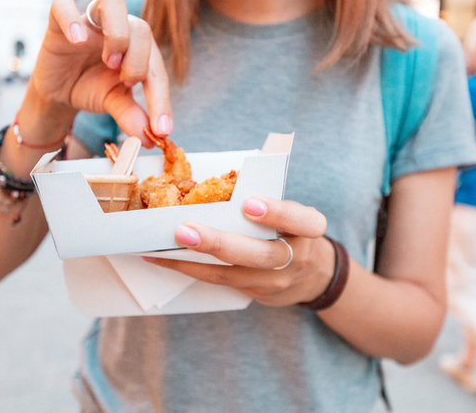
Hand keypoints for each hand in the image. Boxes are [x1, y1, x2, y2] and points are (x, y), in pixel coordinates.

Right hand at [29, 0, 171, 146]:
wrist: (58, 92)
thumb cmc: (91, 88)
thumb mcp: (113, 104)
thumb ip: (132, 116)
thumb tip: (150, 137)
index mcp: (138, 48)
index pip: (156, 66)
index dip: (161, 98)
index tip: (161, 129)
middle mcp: (119, 28)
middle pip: (140, 28)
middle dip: (139, 60)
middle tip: (127, 82)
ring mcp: (90, 22)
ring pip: (112, 2)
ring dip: (117, 34)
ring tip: (110, 61)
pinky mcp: (58, 23)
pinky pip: (63, 5)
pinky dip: (71, 20)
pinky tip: (77, 40)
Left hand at [144, 197, 334, 306]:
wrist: (312, 275)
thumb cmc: (291, 230)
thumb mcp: (291, 212)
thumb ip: (267, 198)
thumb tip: (218, 183)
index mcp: (308, 228)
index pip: (300, 220)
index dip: (277, 213)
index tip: (248, 203)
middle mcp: (295, 257)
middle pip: (261, 254)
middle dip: (220, 243)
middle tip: (186, 230)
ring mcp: (275, 280)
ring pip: (234, 273)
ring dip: (194, 259)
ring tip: (165, 244)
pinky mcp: (256, 293)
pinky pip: (219, 281)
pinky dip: (189, 268)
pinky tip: (162, 257)